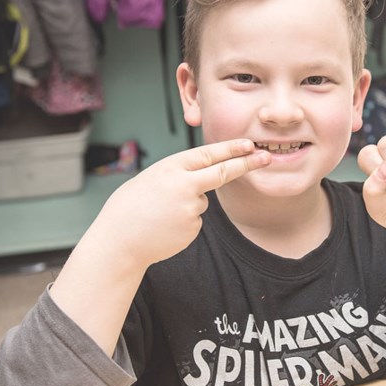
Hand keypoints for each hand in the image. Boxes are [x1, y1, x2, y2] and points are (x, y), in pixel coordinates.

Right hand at [98, 139, 270, 267]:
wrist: (119, 241)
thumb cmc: (130, 207)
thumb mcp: (152, 179)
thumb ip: (178, 174)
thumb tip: (203, 176)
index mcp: (171, 168)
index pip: (208, 155)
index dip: (231, 149)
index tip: (249, 144)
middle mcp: (184, 186)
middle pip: (223, 173)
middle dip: (247, 164)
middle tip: (265, 156)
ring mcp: (191, 209)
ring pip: (202, 200)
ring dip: (187, 204)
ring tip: (160, 213)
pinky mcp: (193, 228)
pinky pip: (195, 219)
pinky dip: (184, 221)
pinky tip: (165, 226)